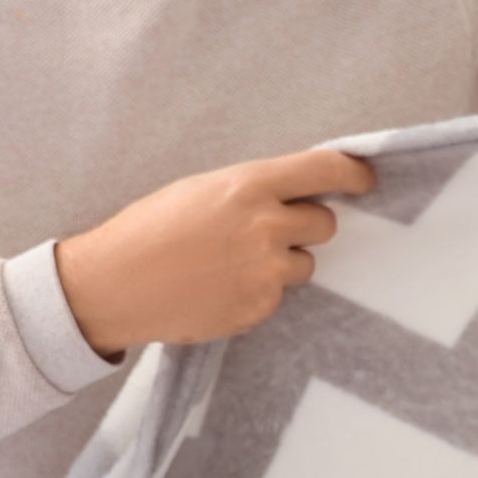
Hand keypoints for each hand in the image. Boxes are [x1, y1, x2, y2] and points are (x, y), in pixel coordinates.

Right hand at [57, 149, 374, 356]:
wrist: (114, 285)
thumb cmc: (149, 229)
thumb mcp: (201, 189)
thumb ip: (252, 190)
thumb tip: (294, 195)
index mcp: (249, 185)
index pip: (324, 170)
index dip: (352, 173)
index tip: (364, 180)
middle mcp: (266, 226)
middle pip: (324, 224)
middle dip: (305, 226)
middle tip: (269, 231)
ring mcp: (266, 271)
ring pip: (304, 264)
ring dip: (281, 263)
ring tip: (231, 263)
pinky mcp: (259, 307)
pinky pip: (277, 295)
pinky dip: (257, 291)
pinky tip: (219, 287)